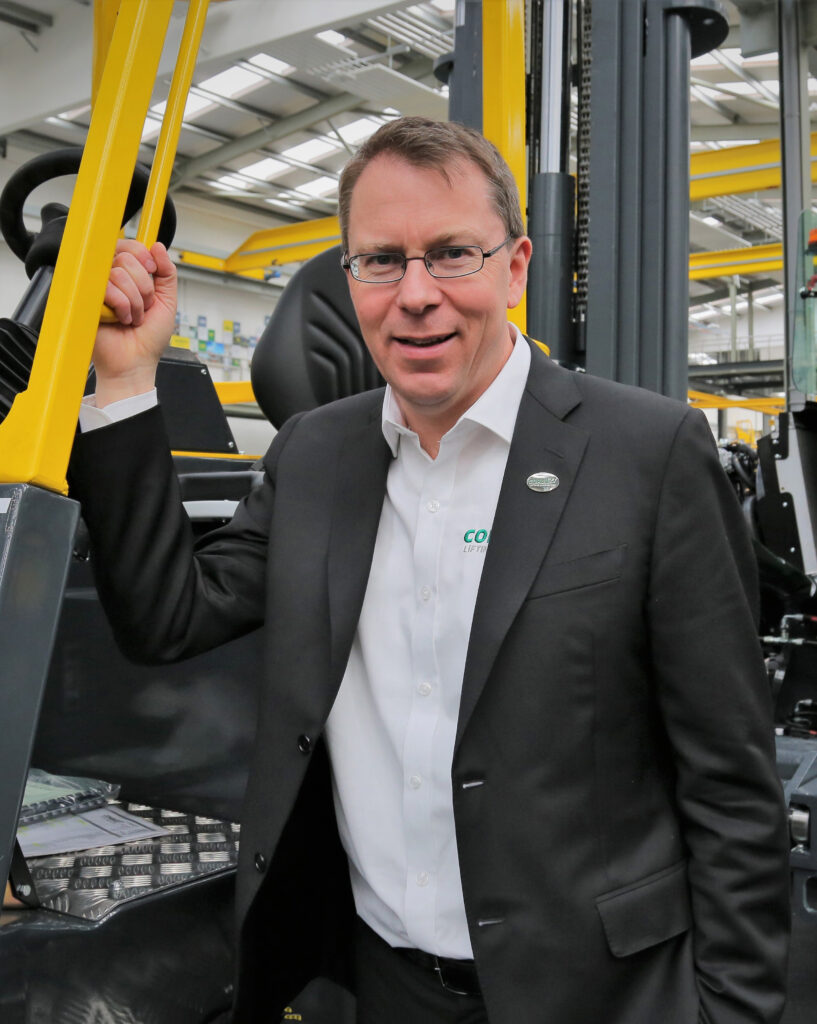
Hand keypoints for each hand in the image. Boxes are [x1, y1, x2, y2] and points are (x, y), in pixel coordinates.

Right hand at [92, 239, 176, 406]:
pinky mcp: (85, 299)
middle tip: (142, 308)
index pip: (128, 246)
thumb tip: (157, 246)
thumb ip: (167, 273)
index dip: (142, 256)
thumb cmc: (148, 338)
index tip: (153, 272)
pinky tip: (119, 320)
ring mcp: (95, 288)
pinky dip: (122, 307)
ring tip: (131, 318)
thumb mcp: (167, 301)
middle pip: (126, 258)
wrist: (135, 362)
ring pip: (118, 274)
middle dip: (144, 288)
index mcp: (126, 275)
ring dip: (134, 302)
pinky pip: (107, 288)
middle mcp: (108, 278)